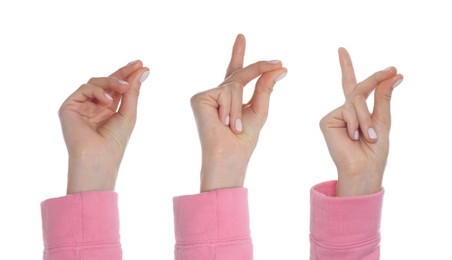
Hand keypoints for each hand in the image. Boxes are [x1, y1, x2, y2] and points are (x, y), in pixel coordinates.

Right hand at [59, 61, 149, 193]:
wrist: (98, 158)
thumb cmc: (114, 142)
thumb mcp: (128, 114)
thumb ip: (132, 92)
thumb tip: (142, 70)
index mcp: (108, 110)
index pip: (117, 88)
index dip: (128, 75)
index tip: (141, 65)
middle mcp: (94, 106)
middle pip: (107, 82)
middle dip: (122, 73)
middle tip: (137, 65)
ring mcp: (81, 106)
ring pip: (95, 82)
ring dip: (112, 82)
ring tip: (124, 88)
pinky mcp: (69, 107)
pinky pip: (84, 89)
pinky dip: (98, 91)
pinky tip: (108, 101)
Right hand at [191, 34, 286, 191]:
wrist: (229, 156)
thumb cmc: (243, 140)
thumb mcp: (259, 110)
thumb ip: (265, 88)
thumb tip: (280, 68)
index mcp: (230, 97)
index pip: (235, 72)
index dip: (238, 53)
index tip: (241, 36)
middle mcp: (217, 94)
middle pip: (240, 73)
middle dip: (259, 68)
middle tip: (279, 63)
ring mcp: (207, 95)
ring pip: (234, 84)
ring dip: (239, 108)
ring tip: (233, 127)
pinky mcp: (199, 98)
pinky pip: (226, 92)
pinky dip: (230, 109)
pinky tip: (223, 123)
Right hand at [320, 48, 402, 196]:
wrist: (363, 168)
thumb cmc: (374, 151)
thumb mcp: (383, 119)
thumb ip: (384, 96)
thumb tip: (394, 74)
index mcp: (357, 111)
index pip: (351, 85)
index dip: (346, 67)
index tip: (341, 50)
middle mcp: (344, 111)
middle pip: (359, 89)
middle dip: (375, 81)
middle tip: (393, 70)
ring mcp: (335, 115)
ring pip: (355, 101)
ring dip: (367, 118)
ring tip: (369, 136)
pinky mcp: (327, 120)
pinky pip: (346, 110)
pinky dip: (356, 123)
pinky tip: (353, 137)